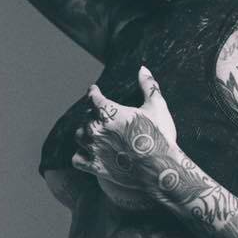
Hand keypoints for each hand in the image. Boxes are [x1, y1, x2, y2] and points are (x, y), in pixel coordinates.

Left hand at [72, 66, 176, 208]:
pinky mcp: (95, 167)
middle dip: (93, 115)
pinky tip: (86, 154)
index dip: (93, 92)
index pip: (93, 96)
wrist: (160, 169)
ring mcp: (93, 148)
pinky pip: (77, 159)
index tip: (94, 90)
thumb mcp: (157, 106)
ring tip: (92, 134)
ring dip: (84, 134)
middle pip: (86, 117)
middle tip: (100, 117)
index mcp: (108, 111)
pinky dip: (80, 156)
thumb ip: (148, 85)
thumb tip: (143, 68)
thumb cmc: (160, 135)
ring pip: (79, 136)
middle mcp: (96, 128)